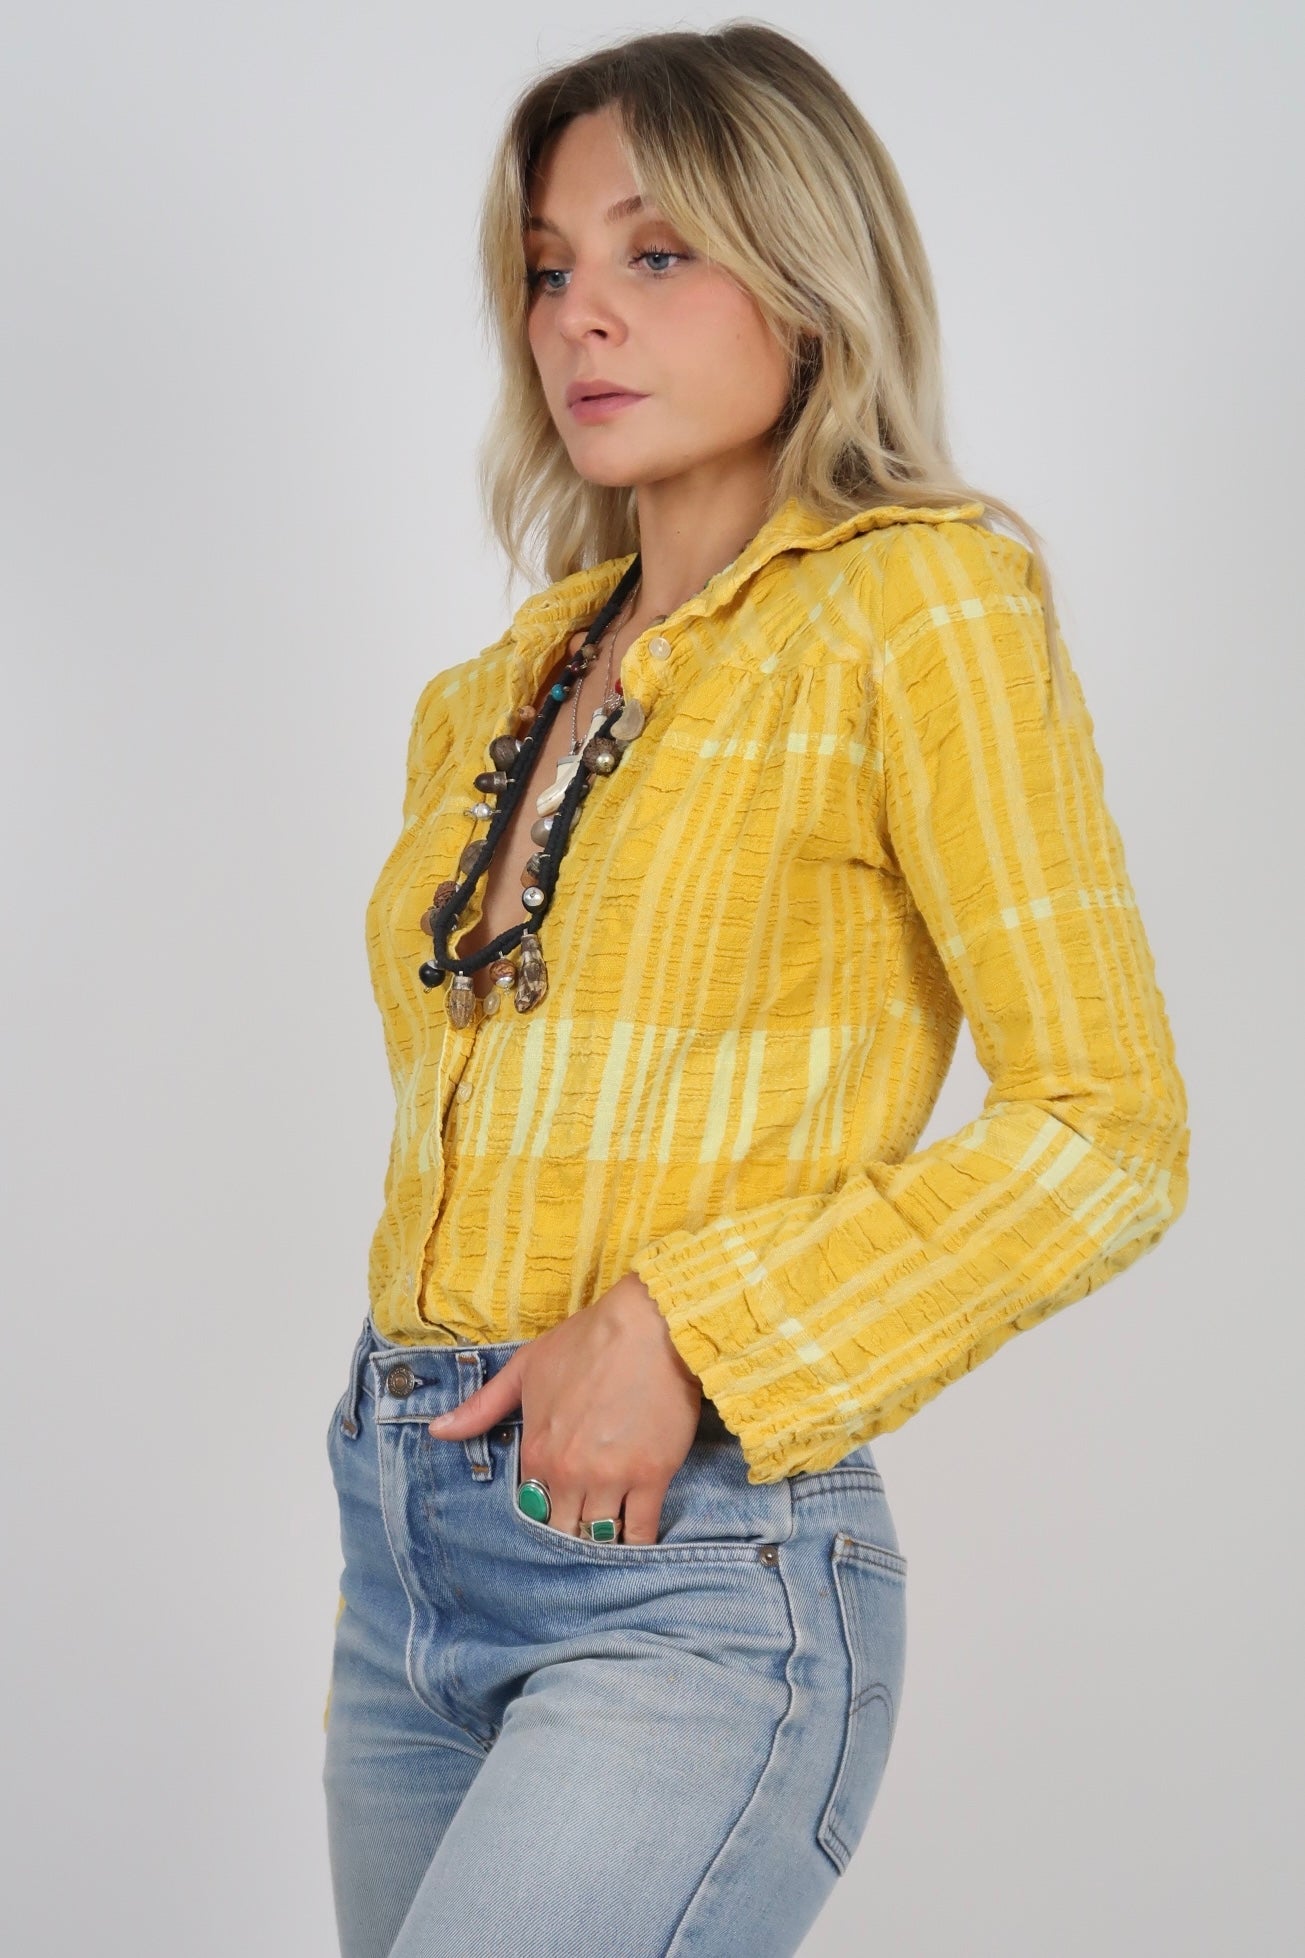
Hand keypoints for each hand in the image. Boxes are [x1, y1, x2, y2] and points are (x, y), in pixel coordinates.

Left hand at [426, 1274, 701, 1542]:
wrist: (651, 1324)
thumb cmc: (588, 1341)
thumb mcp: (525, 1368)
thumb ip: (482, 1407)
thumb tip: (437, 1431)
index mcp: (536, 1452)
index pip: (529, 1508)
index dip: (542, 1511)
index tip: (553, 1512)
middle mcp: (568, 1473)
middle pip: (562, 1531)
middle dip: (569, 1535)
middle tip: (579, 1534)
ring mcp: (611, 1478)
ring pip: (599, 1537)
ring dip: (601, 1543)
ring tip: (607, 1544)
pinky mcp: (652, 1476)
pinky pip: (642, 1532)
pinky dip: (637, 1544)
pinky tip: (635, 1545)